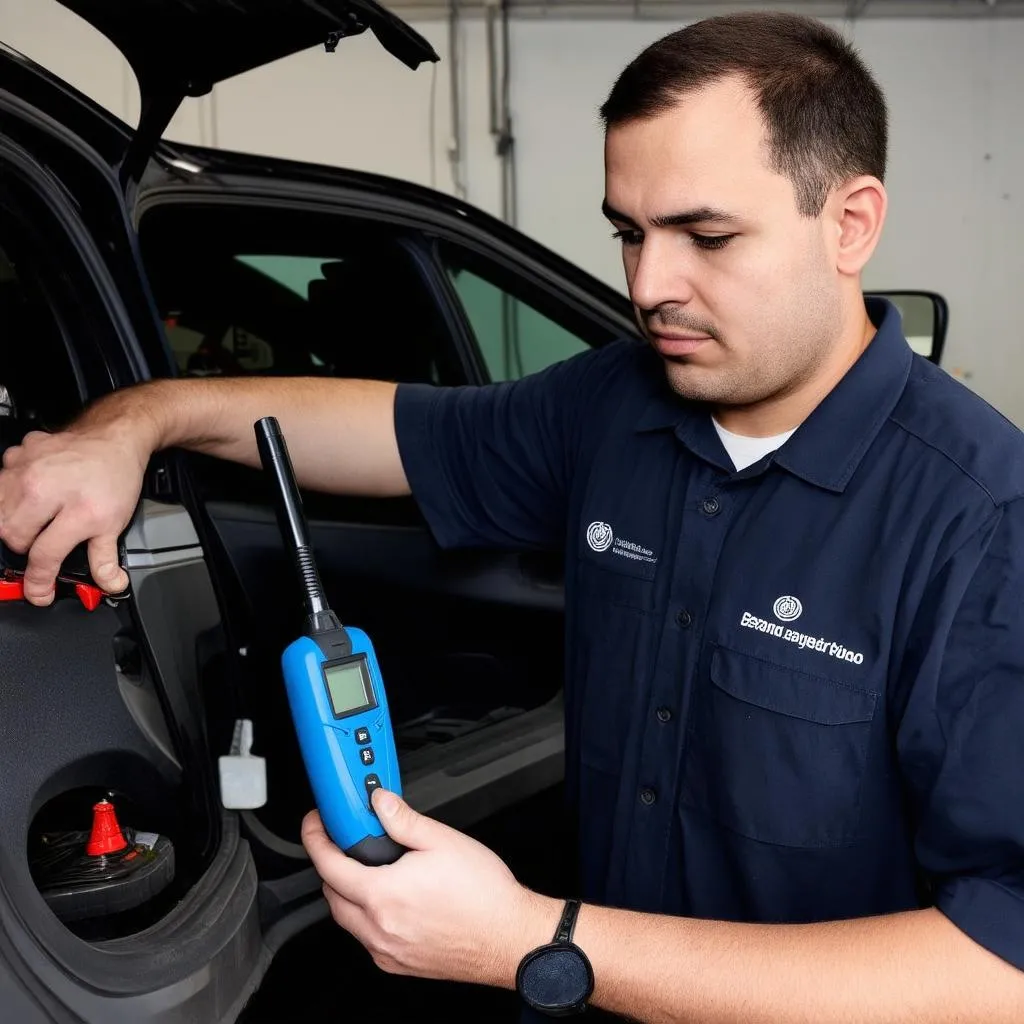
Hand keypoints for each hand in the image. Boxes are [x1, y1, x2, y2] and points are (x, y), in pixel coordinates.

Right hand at [0, 425, 146, 603]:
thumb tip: (109, 583)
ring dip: (11, 524)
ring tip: (32, 523)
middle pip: (12, 535)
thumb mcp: (116, 522)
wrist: (115, 438)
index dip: (39, 582)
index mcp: (77, 510)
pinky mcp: (18, 453)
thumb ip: (105, 558)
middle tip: (41, 544)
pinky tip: (27, 497)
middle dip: (24, 548)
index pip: (44, 556)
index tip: (40, 593)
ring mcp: (28, 468)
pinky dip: (8, 495)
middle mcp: (47, 489)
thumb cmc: (116, 477)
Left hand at [301, 790, 558, 986]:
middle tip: (344, 842)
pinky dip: (366, 917)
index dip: (315, 839)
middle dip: (331, 865)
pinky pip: (366, 939)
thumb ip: (403, 819)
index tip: (315, 825)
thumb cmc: (484, 894)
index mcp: (384, 894)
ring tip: (371, 869)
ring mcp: (388, 951)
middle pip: (331, 895)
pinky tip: (390, 900)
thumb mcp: (443, 840)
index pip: (329, 865)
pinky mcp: (400, 965)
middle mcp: (379, 928)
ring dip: (348, 892)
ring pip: (347, 920)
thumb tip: (380, 803)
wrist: (510, 937)